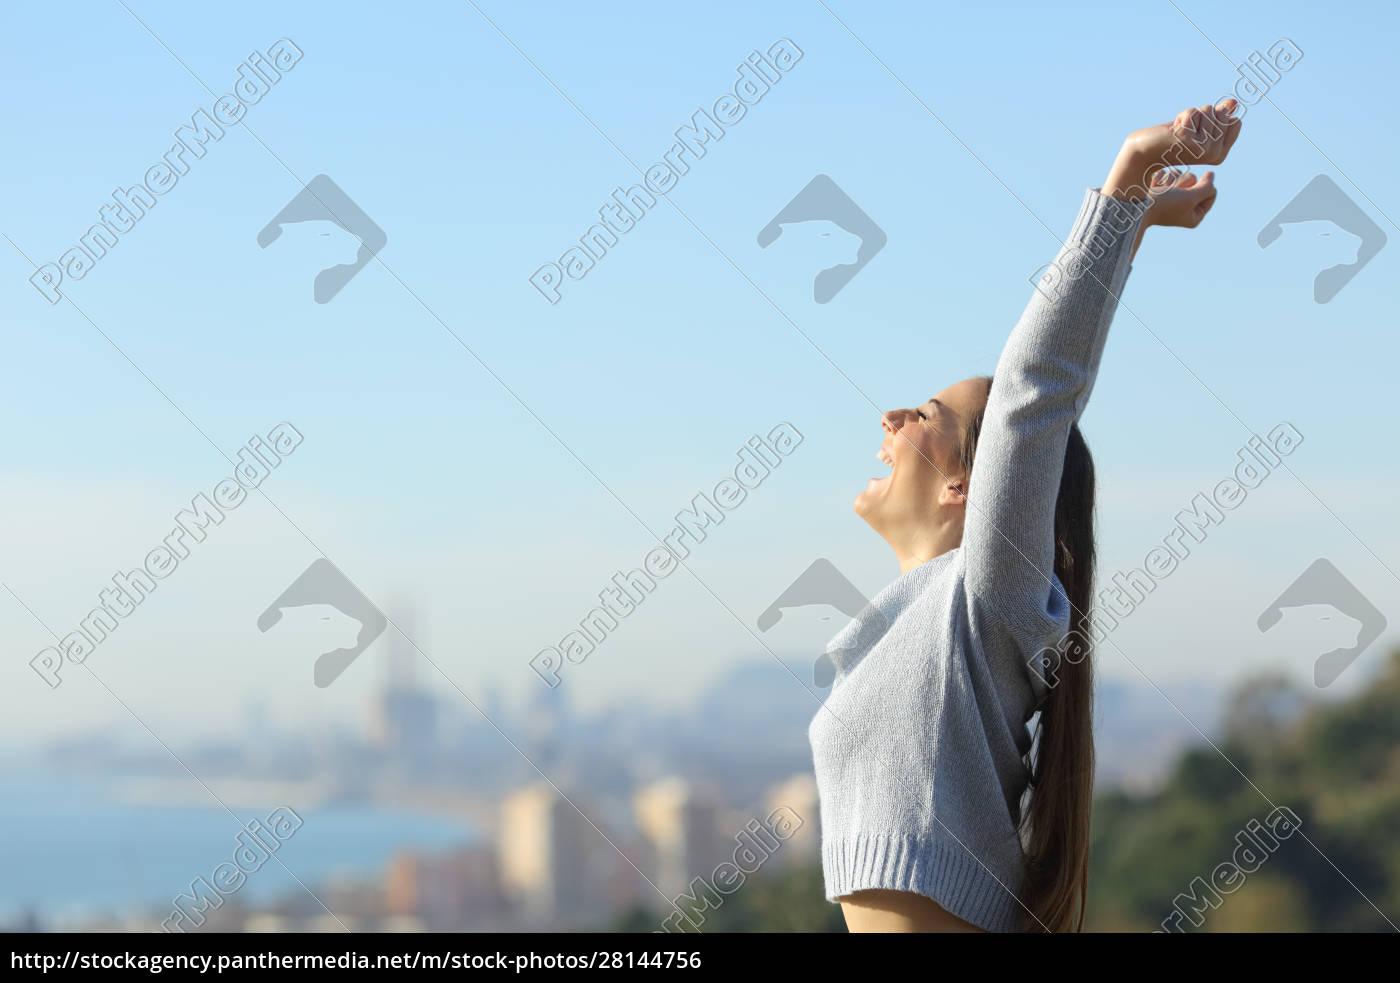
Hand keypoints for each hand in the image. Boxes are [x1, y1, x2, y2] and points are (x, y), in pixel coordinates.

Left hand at [1105, 98, 1242, 200]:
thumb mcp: (1199, 127)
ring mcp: (1202, 148)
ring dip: (1190, 116)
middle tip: (1186, 131)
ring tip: (1179, 131)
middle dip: (1202, 116)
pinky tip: (1173, 131)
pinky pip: (1192, 113)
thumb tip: (1234, 102)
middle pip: (1222, 114)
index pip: (1234, 122)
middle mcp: (1214, 154)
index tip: (1199, 131)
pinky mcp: (1188, 140)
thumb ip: (1218, 117)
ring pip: (1207, 110)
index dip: (1215, 119)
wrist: (1145, 151)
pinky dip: (1182, 116)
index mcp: (1220, 154)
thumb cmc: (1171, 140)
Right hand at [1143, 167, 1217, 228]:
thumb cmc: (1164, 205)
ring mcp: (1170, 198)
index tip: (1188, 190)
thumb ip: (1207, 187)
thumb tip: (1211, 175)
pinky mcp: (1159, 190)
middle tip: (1172, 192)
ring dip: (1172, 179)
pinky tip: (1153, 185)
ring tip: (1161, 188)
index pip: (1211, 193)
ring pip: (1182, 175)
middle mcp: (1183, 208)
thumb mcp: (1190, 197)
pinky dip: (1161, 178)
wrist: (1134, 207)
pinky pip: (1168, 174)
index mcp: (1194, 217)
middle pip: (1196, 182)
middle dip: (1184, 183)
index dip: (1204, 186)